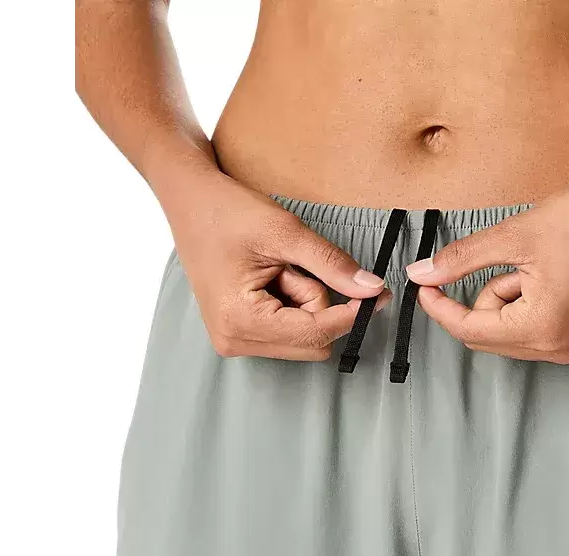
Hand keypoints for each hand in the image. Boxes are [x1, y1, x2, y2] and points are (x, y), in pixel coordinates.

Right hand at [163, 170, 388, 360]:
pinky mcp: (239, 332)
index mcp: (240, 320)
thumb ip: (332, 265)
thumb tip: (372, 289)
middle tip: (295, 267)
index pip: (315, 333)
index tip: (378, 294)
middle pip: (312, 343)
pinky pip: (288, 331)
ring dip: (305, 303)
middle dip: (318, 305)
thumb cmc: (228, 211)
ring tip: (277, 269)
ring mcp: (234, 339)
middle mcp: (234, 340)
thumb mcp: (287, 232)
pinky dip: (294, 305)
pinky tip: (272, 278)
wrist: (190, 199)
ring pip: (304, 338)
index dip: (351, 315)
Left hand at [406, 165, 568, 362]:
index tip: (426, 288)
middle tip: (508, 263)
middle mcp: (566, 349)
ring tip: (540, 268)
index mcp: (543, 327)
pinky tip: (557, 279)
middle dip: (488, 301)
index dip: (442, 308)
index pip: (472, 331)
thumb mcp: (512, 236)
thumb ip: (461, 260)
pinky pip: (546, 334)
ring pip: (518, 337)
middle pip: (494, 339)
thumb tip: (420, 274)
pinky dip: (537, 310)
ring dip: (514, 304)